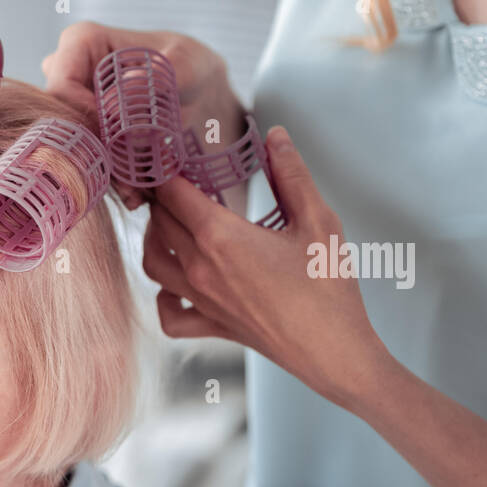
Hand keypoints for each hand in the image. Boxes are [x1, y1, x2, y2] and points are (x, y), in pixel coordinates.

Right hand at [41, 22, 245, 208]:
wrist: (201, 98)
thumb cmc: (193, 68)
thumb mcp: (186, 66)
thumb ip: (154, 79)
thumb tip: (112, 105)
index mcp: (81, 42)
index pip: (60, 86)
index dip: (84, 117)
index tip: (118, 138)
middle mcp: (66, 73)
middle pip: (61, 120)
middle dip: (94, 153)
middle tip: (129, 178)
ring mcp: (71, 105)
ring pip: (72, 146)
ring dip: (104, 174)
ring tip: (138, 191)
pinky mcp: (82, 133)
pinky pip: (85, 162)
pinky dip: (111, 182)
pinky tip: (137, 193)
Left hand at [142, 125, 390, 408]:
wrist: (333, 350)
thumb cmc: (328, 287)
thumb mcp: (317, 221)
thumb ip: (292, 175)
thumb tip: (276, 136)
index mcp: (220, 237)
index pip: (174, 192)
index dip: (167, 168)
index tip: (171, 153)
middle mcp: (199, 269)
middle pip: (160, 223)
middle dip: (162, 197)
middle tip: (177, 180)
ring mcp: (201, 301)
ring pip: (153, 264)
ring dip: (154, 239)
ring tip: (172, 222)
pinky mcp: (211, 327)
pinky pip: (169, 315)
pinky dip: (163, 299)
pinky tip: (176, 285)